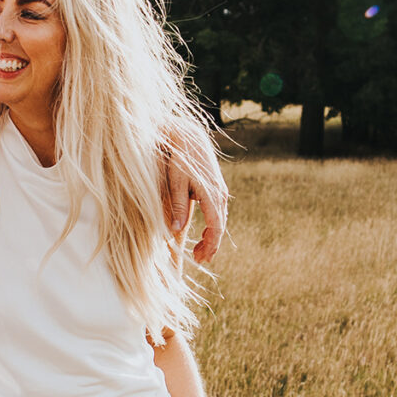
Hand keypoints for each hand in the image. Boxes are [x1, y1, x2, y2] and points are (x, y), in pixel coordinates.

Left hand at [163, 132, 228, 264]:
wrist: (188, 136)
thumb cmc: (179, 158)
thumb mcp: (175, 182)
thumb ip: (178, 206)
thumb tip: (175, 230)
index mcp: (212, 194)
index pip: (216, 228)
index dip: (210, 246)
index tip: (202, 259)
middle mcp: (220, 194)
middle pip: (220, 226)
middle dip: (211, 245)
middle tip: (200, 260)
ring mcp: (221, 190)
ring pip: (220, 219)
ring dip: (212, 236)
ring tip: (200, 250)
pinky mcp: (217, 187)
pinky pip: (218, 211)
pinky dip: (213, 224)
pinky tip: (204, 232)